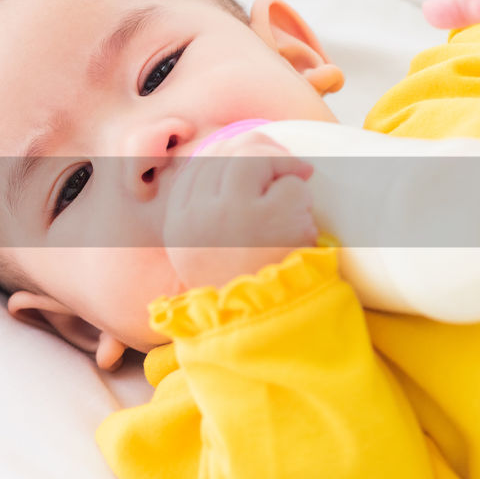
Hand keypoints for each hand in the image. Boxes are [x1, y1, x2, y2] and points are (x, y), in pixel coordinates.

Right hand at [162, 131, 317, 291]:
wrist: (261, 327)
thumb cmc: (238, 288)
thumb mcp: (201, 253)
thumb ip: (204, 210)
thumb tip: (233, 154)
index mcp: (178, 222)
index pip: (198, 164)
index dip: (229, 153)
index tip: (254, 162)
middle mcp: (199, 213)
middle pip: (225, 153)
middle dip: (260, 152)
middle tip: (287, 168)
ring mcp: (233, 212)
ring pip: (254, 157)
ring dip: (281, 166)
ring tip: (294, 187)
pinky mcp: (270, 217)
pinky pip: (290, 184)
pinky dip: (301, 197)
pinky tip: (300, 220)